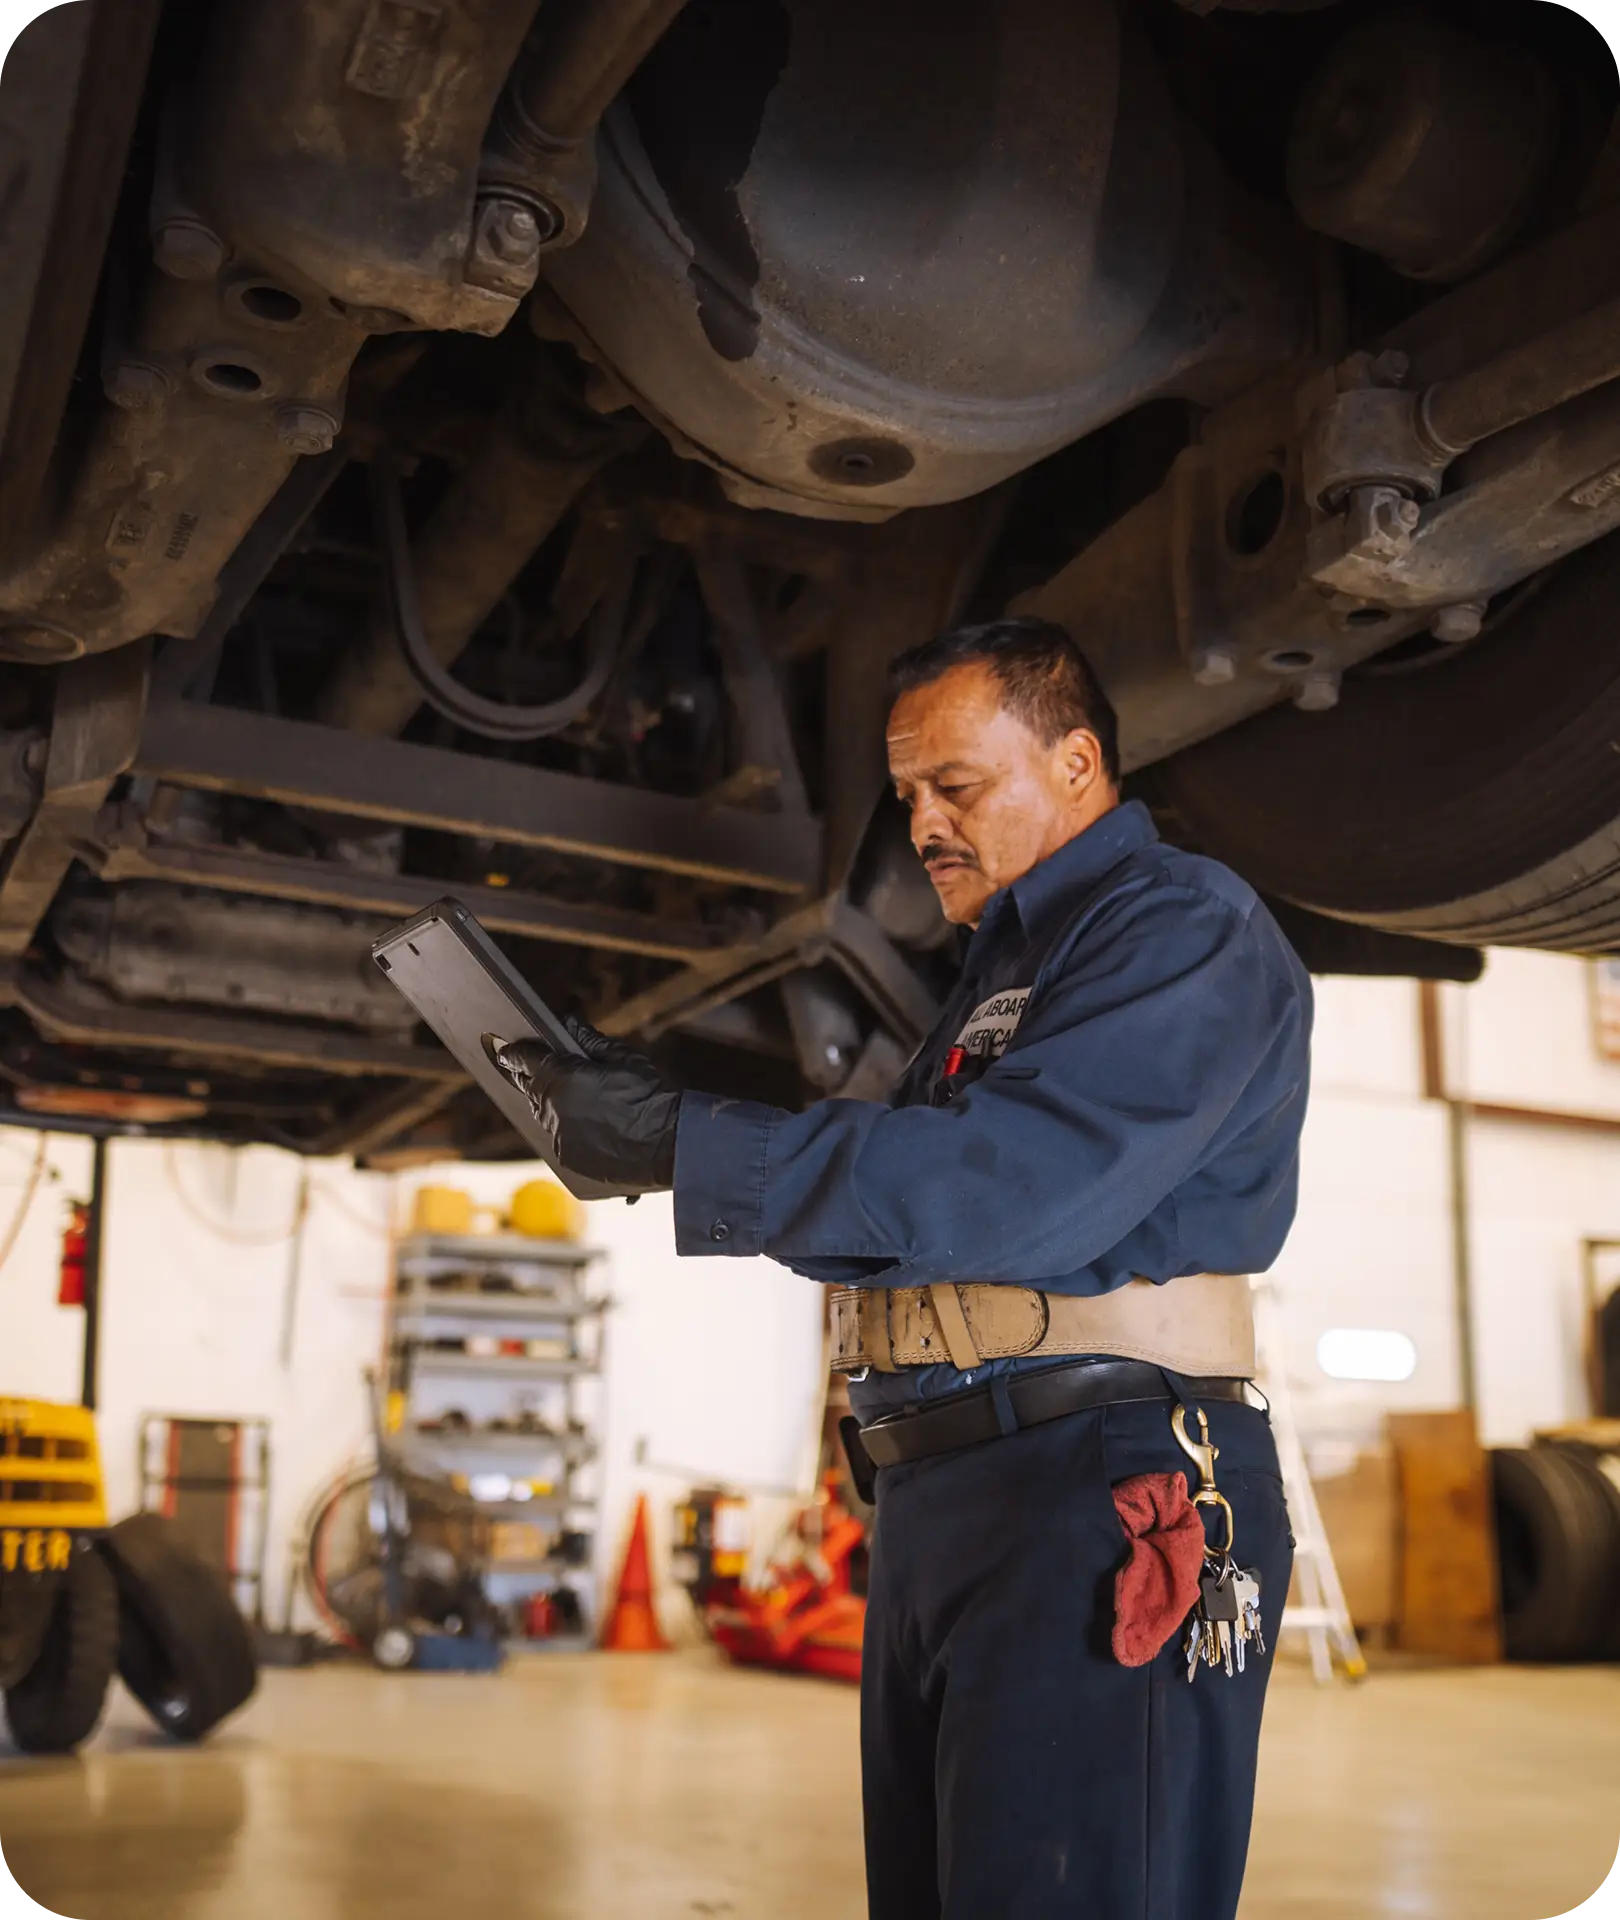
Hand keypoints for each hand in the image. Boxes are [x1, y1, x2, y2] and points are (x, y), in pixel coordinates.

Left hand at [496, 1016, 680, 1189]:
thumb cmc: (649, 1096)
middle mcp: (552, 1107)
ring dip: (547, 1103)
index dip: (514, 1053)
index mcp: (561, 1077)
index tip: (505, 1051)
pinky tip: (583, 1122)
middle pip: (529, 1088)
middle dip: (528, 1077)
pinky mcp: (567, 1158)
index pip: (526, 1060)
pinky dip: (564, 1127)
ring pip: (542, 1114)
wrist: (667, 1144)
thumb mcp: (623, 1057)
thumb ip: (590, 1040)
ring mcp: (558, 1135)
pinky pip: (557, 1136)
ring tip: (563, 1096)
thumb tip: (569, 1021)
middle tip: (530, 1069)